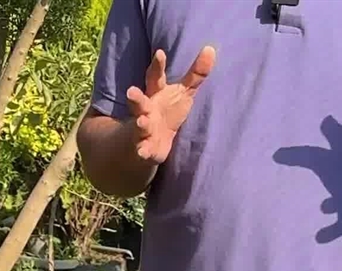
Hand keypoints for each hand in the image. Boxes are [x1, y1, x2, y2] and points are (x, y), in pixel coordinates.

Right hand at [126, 46, 215, 164]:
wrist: (150, 141)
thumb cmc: (168, 112)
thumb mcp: (184, 93)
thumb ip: (196, 74)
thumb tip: (211, 48)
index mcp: (156, 94)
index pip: (156, 77)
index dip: (157, 66)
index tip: (160, 53)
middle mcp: (146, 109)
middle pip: (140, 102)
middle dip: (135, 97)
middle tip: (130, 91)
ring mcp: (144, 128)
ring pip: (140, 124)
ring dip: (140, 123)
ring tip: (141, 122)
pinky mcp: (145, 147)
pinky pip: (142, 149)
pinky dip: (142, 151)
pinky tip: (142, 152)